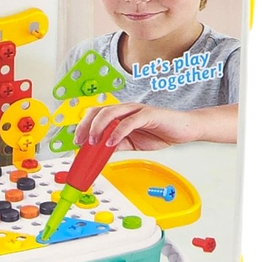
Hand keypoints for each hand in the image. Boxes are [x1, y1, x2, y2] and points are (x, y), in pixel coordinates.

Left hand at [73, 102, 200, 150]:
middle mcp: (126, 109)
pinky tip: (112, 142)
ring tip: (95, 141)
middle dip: (87, 125)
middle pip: (99, 111)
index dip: (84, 125)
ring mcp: (137, 110)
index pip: (96, 115)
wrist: (184, 130)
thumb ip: (117, 145)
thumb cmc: (160, 132)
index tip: (77, 141)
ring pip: (111, 113)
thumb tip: (99, 152)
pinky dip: (118, 132)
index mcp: (120, 114)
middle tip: (82, 141)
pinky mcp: (148, 114)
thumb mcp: (132, 143)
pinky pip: (129, 121)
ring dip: (99, 127)